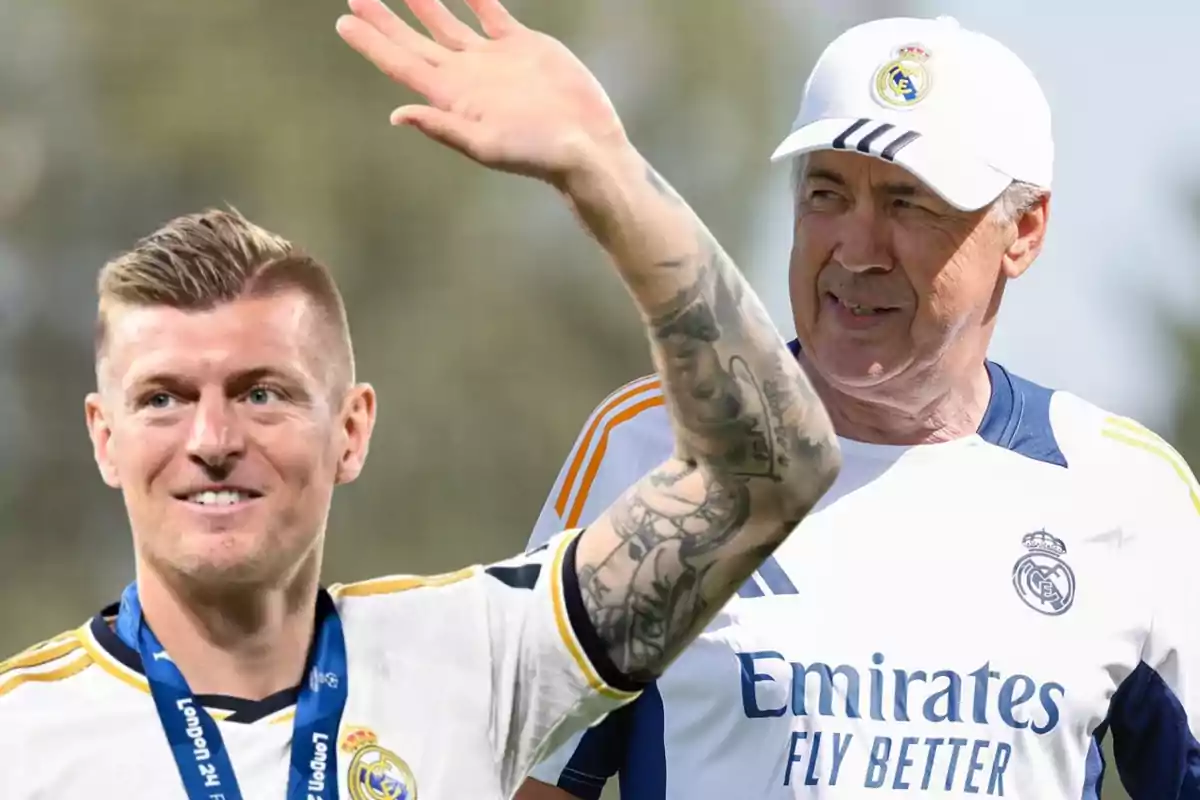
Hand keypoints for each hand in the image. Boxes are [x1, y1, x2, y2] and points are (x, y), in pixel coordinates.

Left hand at [336, 0, 630, 183]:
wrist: (585, 145)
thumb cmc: (537, 154)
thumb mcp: (486, 145)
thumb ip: (444, 128)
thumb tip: (397, 115)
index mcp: (451, 98)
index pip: (401, 64)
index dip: (372, 43)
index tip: (343, 22)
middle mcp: (466, 76)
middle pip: (414, 41)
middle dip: (384, 19)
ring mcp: (492, 60)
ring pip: (447, 23)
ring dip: (424, 3)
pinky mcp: (522, 46)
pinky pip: (490, 13)